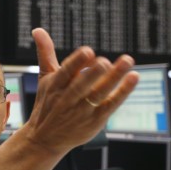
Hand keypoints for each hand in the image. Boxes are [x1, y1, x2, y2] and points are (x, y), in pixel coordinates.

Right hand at [24, 28, 138, 156]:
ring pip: (99, 93)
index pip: (65, 73)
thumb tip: (38, 30)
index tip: (88, 52)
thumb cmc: (47, 103)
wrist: (45, 139)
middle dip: (93, 74)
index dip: (77, 63)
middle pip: (82, 85)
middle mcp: (67, 99)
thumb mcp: (44, 78)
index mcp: (55, 86)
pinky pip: (111, 104)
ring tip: (127, 62)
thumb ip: (45, 53)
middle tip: (105, 62)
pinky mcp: (95, 120)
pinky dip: (122, 92)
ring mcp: (82, 111)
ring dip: (114, 78)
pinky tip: (133, 78)